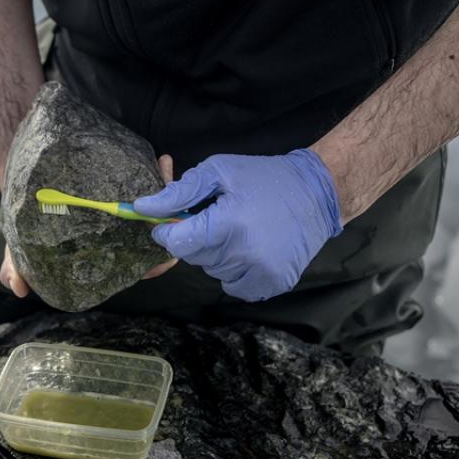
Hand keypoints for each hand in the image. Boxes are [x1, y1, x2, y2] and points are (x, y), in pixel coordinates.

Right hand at [0, 155, 177, 296]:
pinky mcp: (126, 188)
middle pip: (152, 235)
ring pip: (155, 207)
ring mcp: (125, 211)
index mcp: (106, 256)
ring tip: (167, 171)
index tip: (163, 260)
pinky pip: (149, 184)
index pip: (133, 266)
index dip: (150, 266)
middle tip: (174, 216)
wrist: (28, 188)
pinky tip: (161, 158)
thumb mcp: (21, 247)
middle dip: (167, 225)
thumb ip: (18, 267)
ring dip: (166, 192)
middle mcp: (119, 235)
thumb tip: (17, 288)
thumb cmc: (31, 224)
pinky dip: (156, 173)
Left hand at [133, 149, 342, 301]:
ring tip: (237, 230)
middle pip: (193, 257)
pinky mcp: (273, 284)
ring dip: (215, 254)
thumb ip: (179, 192)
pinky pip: (234, 286)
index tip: (172, 220)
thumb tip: (142, 208)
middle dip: (195, 238)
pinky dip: (234, 271)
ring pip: (212, 271)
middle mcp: (244, 255)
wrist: (316, 194)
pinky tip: (249, 249)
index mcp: (228, 224)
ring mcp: (261, 273)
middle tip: (214, 217)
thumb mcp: (218, 172)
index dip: (167, 230)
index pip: (176, 242)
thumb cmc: (262, 178)